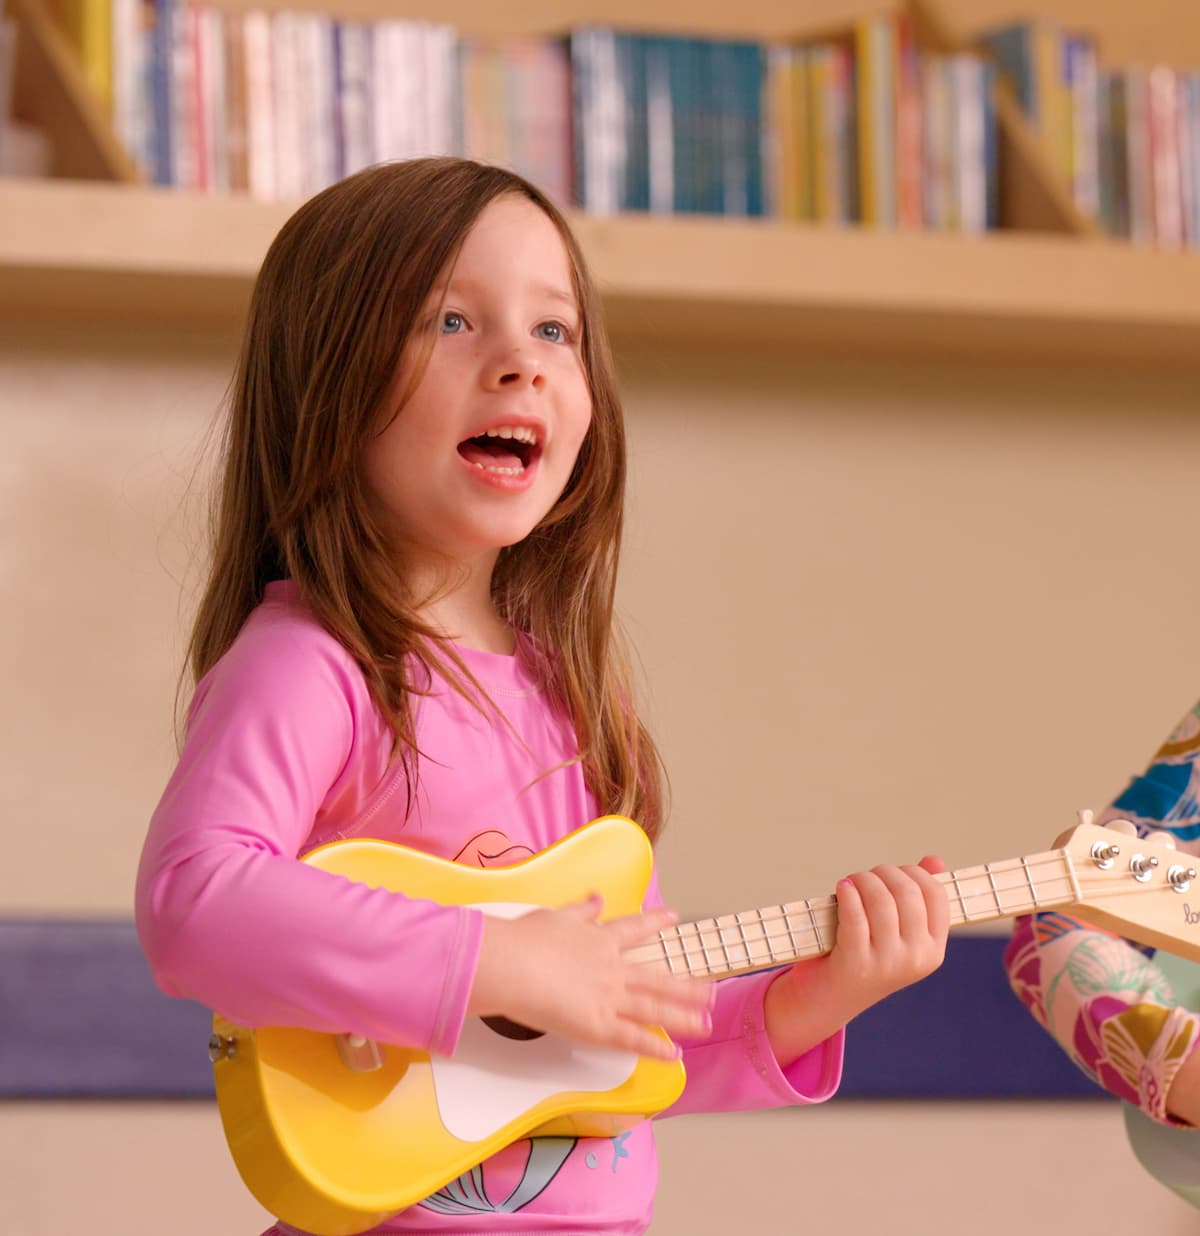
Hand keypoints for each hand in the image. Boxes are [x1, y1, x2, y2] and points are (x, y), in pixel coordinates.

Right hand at [466, 895, 713, 1059]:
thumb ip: (581, 910)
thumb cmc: (525, 940)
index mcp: (599, 940)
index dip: (656, 923)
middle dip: (686, 984)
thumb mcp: (556, 916)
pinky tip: (674, 1054)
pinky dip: (654, 1048)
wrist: (512, 965)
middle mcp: (612, 969)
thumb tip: (597, 897)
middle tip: (711, 988)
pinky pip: (632, 1039)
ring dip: (682, 1016)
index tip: (674, 918)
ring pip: (653, 1008)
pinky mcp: (598, 1026)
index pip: (634, 929)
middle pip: (656, 977)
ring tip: (706, 1023)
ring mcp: (609, 998)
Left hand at [764, 856, 949, 1065]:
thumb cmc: (866, 955)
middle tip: (866, 876)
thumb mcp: (898, 932)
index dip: (914, 873)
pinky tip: (842, 887)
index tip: (894, 874)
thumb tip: (934, 861)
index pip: (937, 895)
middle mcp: (915, 958)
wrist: (830, 998)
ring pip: (881, 900)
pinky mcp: (856, 963)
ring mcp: (886, 963)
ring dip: (862, 879)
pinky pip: (855, 915)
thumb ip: (917, 898)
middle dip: (883, 873)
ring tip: (852, 881)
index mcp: (933, 950)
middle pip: (907, 892)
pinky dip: (847, 893)